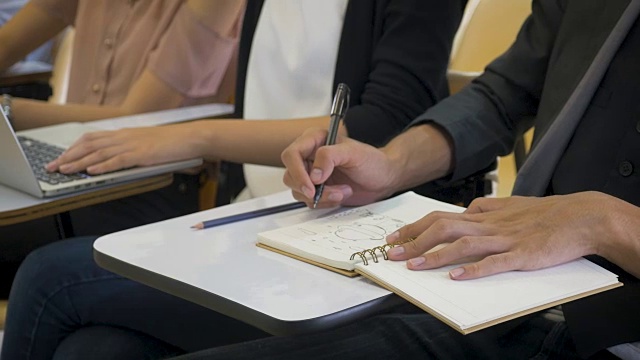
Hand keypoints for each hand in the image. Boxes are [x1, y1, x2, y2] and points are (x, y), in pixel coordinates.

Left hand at [46, 125, 199, 173]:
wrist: (190, 137)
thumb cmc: (172, 142)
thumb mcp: (147, 142)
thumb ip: (131, 148)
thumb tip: (117, 159)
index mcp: (124, 133)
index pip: (92, 138)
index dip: (73, 148)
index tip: (61, 157)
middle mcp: (124, 137)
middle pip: (89, 145)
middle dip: (68, 156)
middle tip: (53, 167)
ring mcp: (133, 144)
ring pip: (99, 153)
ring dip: (79, 162)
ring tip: (65, 170)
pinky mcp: (142, 154)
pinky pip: (118, 160)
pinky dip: (102, 166)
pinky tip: (92, 171)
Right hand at [281, 128, 397, 206]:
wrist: (383, 179)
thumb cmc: (372, 161)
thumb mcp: (354, 153)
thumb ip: (330, 157)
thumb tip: (313, 174)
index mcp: (314, 140)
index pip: (292, 154)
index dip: (297, 171)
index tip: (312, 186)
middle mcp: (309, 156)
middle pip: (290, 175)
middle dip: (309, 188)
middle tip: (330, 193)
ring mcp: (311, 174)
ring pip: (298, 190)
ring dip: (320, 197)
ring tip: (343, 191)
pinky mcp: (316, 190)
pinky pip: (308, 201)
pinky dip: (324, 203)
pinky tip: (340, 195)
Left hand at [385, 192, 637, 279]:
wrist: (582, 217)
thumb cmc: (546, 213)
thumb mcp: (511, 205)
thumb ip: (486, 207)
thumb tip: (466, 208)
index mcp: (484, 214)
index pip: (440, 217)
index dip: (415, 227)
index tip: (394, 237)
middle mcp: (489, 224)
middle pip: (444, 228)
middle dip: (415, 241)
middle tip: (392, 254)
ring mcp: (505, 239)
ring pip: (463, 244)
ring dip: (435, 255)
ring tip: (414, 266)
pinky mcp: (522, 255)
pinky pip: (495, 262)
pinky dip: (474, 269)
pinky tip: (456, 277)